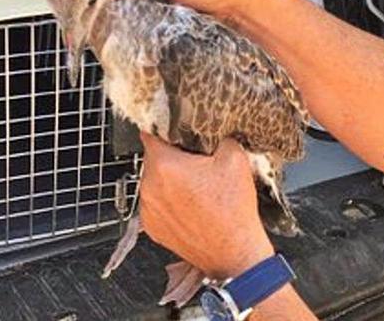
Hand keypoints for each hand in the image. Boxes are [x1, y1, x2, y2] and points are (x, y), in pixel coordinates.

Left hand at [138, 133, 274, 279]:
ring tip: (195, 189)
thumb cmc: (233, 211)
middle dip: (172, 158)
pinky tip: (190, 206)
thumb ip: (217, 136)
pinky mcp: (151, 227)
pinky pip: (155, 204)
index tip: (173, 130)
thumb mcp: (235, 159)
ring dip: (169, 181)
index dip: (164, 128)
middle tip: (195, 165)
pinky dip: (168, 202)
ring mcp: (148, 209)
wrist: (234, 254)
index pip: (150, 133)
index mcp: (164, 165)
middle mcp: (149, 187)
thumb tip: (210, 131)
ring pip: (154, 182)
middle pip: (154, 159)